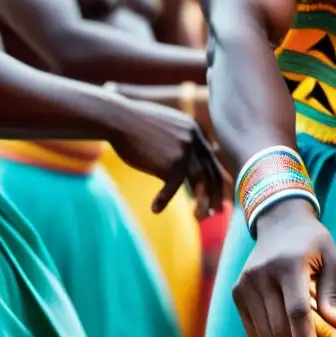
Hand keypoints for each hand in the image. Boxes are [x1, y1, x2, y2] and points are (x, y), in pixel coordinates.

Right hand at [110, 99, 227, 218]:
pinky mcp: (171, 163)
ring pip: (201, 182)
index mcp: (196, 130)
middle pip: (212, 172)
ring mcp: (185, 151)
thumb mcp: (165, 128)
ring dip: (202, 203)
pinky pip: (173, 188)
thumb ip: (179, 142)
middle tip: (218, 212)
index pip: (212, 160)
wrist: (116, 118)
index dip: (216, 179)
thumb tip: (183, 166)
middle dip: (216, 195)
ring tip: (199, 218)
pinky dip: (163, 200)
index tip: (218, 195)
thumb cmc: (134, 124)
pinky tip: (155, 209)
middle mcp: (195, 139)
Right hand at [232, 200, 335, 336]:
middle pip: (280, 329)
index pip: (296, 312)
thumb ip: (332, 296)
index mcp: (288, 265)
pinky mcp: (237, 293)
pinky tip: (289, 333)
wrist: (279, 223)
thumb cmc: (312, 243)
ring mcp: (244, 285)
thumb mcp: (332, 261)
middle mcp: (261, 275)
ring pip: (266, 336)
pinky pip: (255, 332)